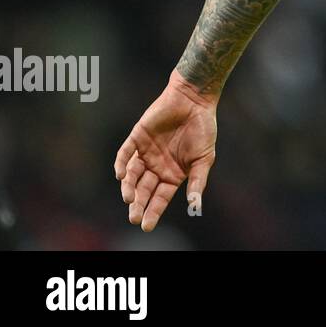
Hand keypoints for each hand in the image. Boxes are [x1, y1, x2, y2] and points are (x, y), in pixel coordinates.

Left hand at [114, 71, 217, 231]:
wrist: (195, 100)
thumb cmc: (203, 129)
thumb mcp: (204, 158)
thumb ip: (198, 181)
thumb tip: (195, 205)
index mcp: (173, 174)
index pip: (160, 197)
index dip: (153, 211)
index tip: (146, 226)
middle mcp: (157, 166)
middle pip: (144, 189)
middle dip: (138, 204)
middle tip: (134, 217)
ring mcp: (145, 152)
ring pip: (132, 175)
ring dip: (129, 187)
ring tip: (129, 198)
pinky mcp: (137, 137)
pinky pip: (125, 153)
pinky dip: (121, 164)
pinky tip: (121, 175)